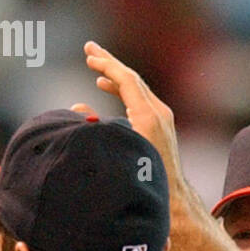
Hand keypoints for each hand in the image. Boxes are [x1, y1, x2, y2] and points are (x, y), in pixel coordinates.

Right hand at [78, 41, 182, 198]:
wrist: (171, 201)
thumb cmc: (143, 185)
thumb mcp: (117, 155)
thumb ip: (96, 130)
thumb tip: (78, 108)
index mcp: (149, 116)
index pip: (127, 80)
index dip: (107, 65)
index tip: (89, 56)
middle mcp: (158, 113)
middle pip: (131, 78)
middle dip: (109, 63)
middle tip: (89, 49)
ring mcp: (161, 119)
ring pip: (135, 88)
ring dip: (113, 76)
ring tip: (95, 68)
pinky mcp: (159, 127)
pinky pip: (138, 100)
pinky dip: (121, 90)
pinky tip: (105, 90)